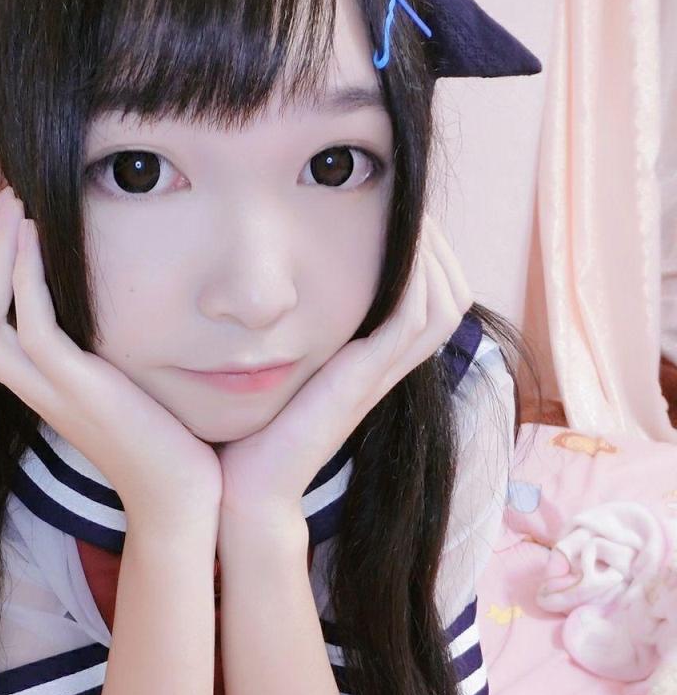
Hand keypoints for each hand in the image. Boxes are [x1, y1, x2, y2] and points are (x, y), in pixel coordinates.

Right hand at [0, 185, 222, 524]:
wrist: (178, 492)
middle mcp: (24, 383)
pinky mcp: (78, 389)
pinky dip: (24, 278)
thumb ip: (83, 339)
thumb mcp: (105, 374)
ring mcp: (46, 388)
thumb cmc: (152, 432)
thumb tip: (82, 289)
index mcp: (24, 378)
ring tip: (13, 207)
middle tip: (1, 198)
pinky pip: (31, 328)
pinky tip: (36, 238)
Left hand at [217, 217, 473, 519]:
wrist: (244, 487)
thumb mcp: (276, 367)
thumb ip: (285, 333)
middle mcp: (382, 367)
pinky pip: (411, 319)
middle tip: (409, 207)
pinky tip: (393, 247)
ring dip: (430, 254)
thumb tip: (262, 287)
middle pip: (450, 295)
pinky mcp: (364, 380)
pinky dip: (411, 279)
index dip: (427, 255)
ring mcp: (377, 374)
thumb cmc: (249, 431)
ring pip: (442, 303)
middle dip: (436, 246)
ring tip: (409, 216)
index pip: (431, 298)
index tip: (395, 214)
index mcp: (370, 361)